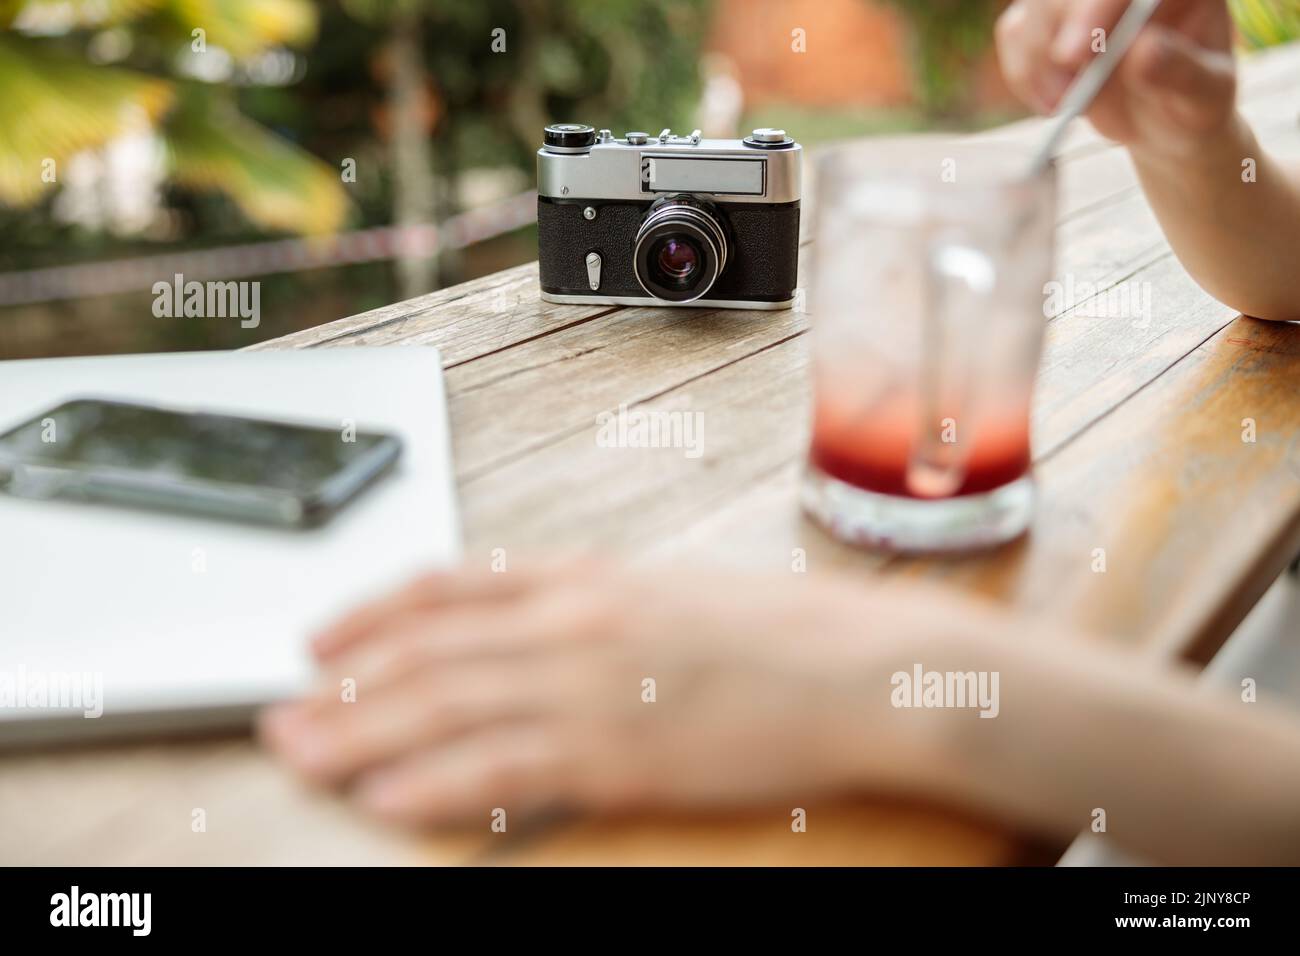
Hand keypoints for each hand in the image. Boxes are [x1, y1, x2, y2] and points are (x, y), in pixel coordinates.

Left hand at [258, 565, 981, 825]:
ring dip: (358, 732)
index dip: (369, 613)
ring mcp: (593, 685)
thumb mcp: (669, 594)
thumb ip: (589, 607)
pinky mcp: (621, 754)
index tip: (317, 639)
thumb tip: (519, 629)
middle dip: (339, 686)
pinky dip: (432, 784)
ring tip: (299, 754)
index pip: (448, 585)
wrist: (863, 669)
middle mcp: (574, 621)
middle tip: (276, 714)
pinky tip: (384, 798)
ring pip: (444, 707)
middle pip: (426, 651)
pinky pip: (502, 770)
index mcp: (586, 576)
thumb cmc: (778, 631)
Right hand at [995, 0, 1236, 160]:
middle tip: (1064, 92)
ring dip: (1036, 62)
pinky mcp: (1048, 18)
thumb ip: (1182, 73)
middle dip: (1054, 33)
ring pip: (1034, 6)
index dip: (1096, 6)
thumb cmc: (1192, 105)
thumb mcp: (1203, 98)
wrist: (1165, 123)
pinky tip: (1052, 103)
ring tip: (1066, 107)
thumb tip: (1144, 50)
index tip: (1077, 54)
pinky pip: (1015, 30)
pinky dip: (1023, 72)